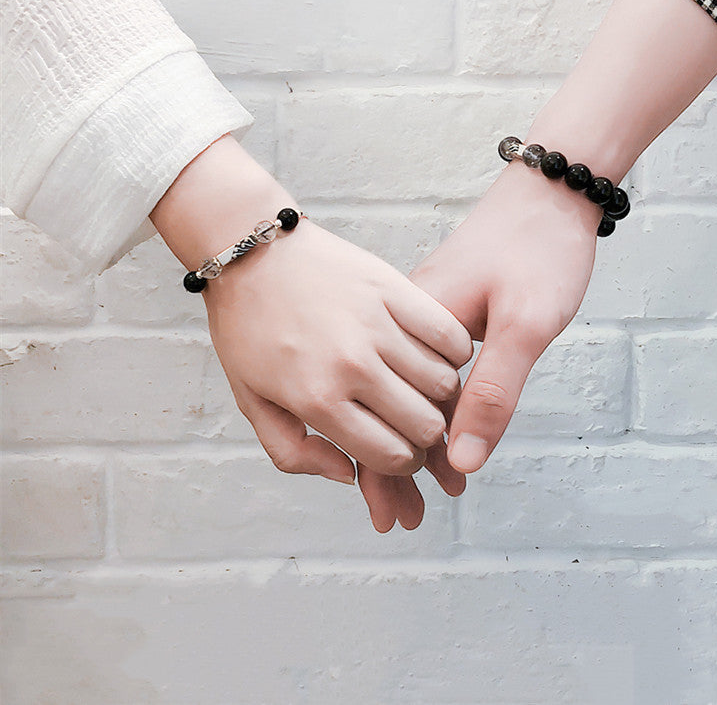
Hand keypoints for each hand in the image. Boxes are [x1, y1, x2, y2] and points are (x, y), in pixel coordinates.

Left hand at [150, 134, 472, 490]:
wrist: (252, 255)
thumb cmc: (250, 330)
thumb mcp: (252, 402)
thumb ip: (293, 453)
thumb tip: (347, 474)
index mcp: (317, 399)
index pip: (392, 456)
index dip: (402, 465)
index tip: (400, 452)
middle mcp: (352, 365)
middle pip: (426, 426)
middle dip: (424, 436)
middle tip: (413, 422)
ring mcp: (377, 324)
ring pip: (444, 383)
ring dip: (439, 395)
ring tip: (421, 386)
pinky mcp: (394, 289)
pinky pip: (450, 336)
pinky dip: (453, 354)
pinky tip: (434, 354)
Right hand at [357, 158, 597, 527]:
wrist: (549, 192)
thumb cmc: (538, 249)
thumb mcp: (525, 324)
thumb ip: (494, 392)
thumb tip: (465, 459)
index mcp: (415, 329)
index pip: (390, 416)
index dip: (387, 471)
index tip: (391, 515)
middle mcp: (408, 329)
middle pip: (390, 412)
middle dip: (395, 470)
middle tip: (405, 520)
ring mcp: (422, 324)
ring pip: (409, 397)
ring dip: (415, 445)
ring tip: (428, 493)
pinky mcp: (444, 318)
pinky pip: (427, 377)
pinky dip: (435, 414)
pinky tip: (446, 437)